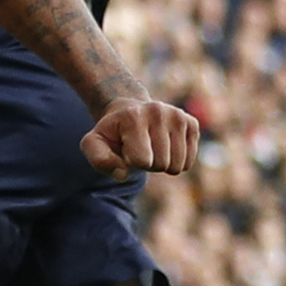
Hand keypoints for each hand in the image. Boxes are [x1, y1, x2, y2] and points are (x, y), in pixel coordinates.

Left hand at [80, 95, 200, 178]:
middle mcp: (158, 112)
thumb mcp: (94, 144)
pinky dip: (177, 162)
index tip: (126, 149)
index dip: (132, 162)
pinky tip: (165, 147)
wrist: (129, 111)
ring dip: (163, 164)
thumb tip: (122, 174)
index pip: (142, 161)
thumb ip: (100, 160)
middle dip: (148, 164)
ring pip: (177, 166)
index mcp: (133, 117)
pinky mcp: (191, 123)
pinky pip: (189, 162)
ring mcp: (178, 116)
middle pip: (161, 164)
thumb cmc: (112, 133)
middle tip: (140, 148)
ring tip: (152, 148)